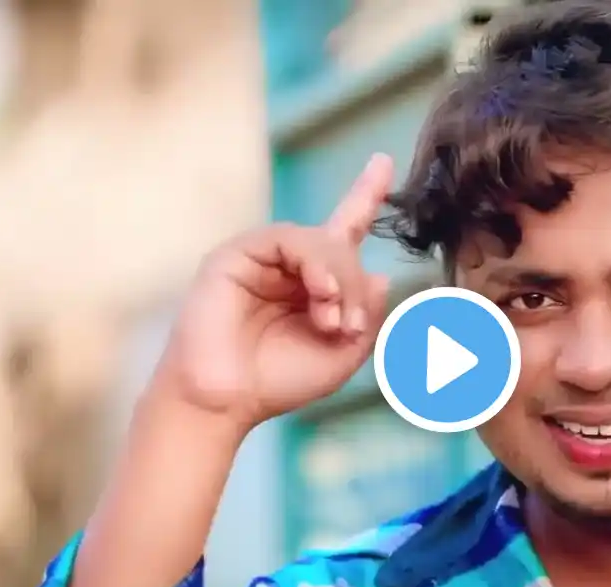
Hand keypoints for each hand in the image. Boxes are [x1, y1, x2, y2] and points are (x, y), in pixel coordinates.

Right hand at [157, 154, 394, 425]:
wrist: (225, 400)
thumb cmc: (277, 382)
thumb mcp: (342, 354)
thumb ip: (368, 316)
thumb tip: (379, 274)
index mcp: (312, 284)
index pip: (343, 229)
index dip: (365, 195)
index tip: (384, 161)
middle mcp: (287, 264)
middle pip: (341, 243)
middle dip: (354, 284)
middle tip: (350, 327)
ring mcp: (261, 256)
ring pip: (319, 240)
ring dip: (337, 281)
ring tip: (332, 321)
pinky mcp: (237, 254)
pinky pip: (289, 238)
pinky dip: (315, 264)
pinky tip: (320, 295)